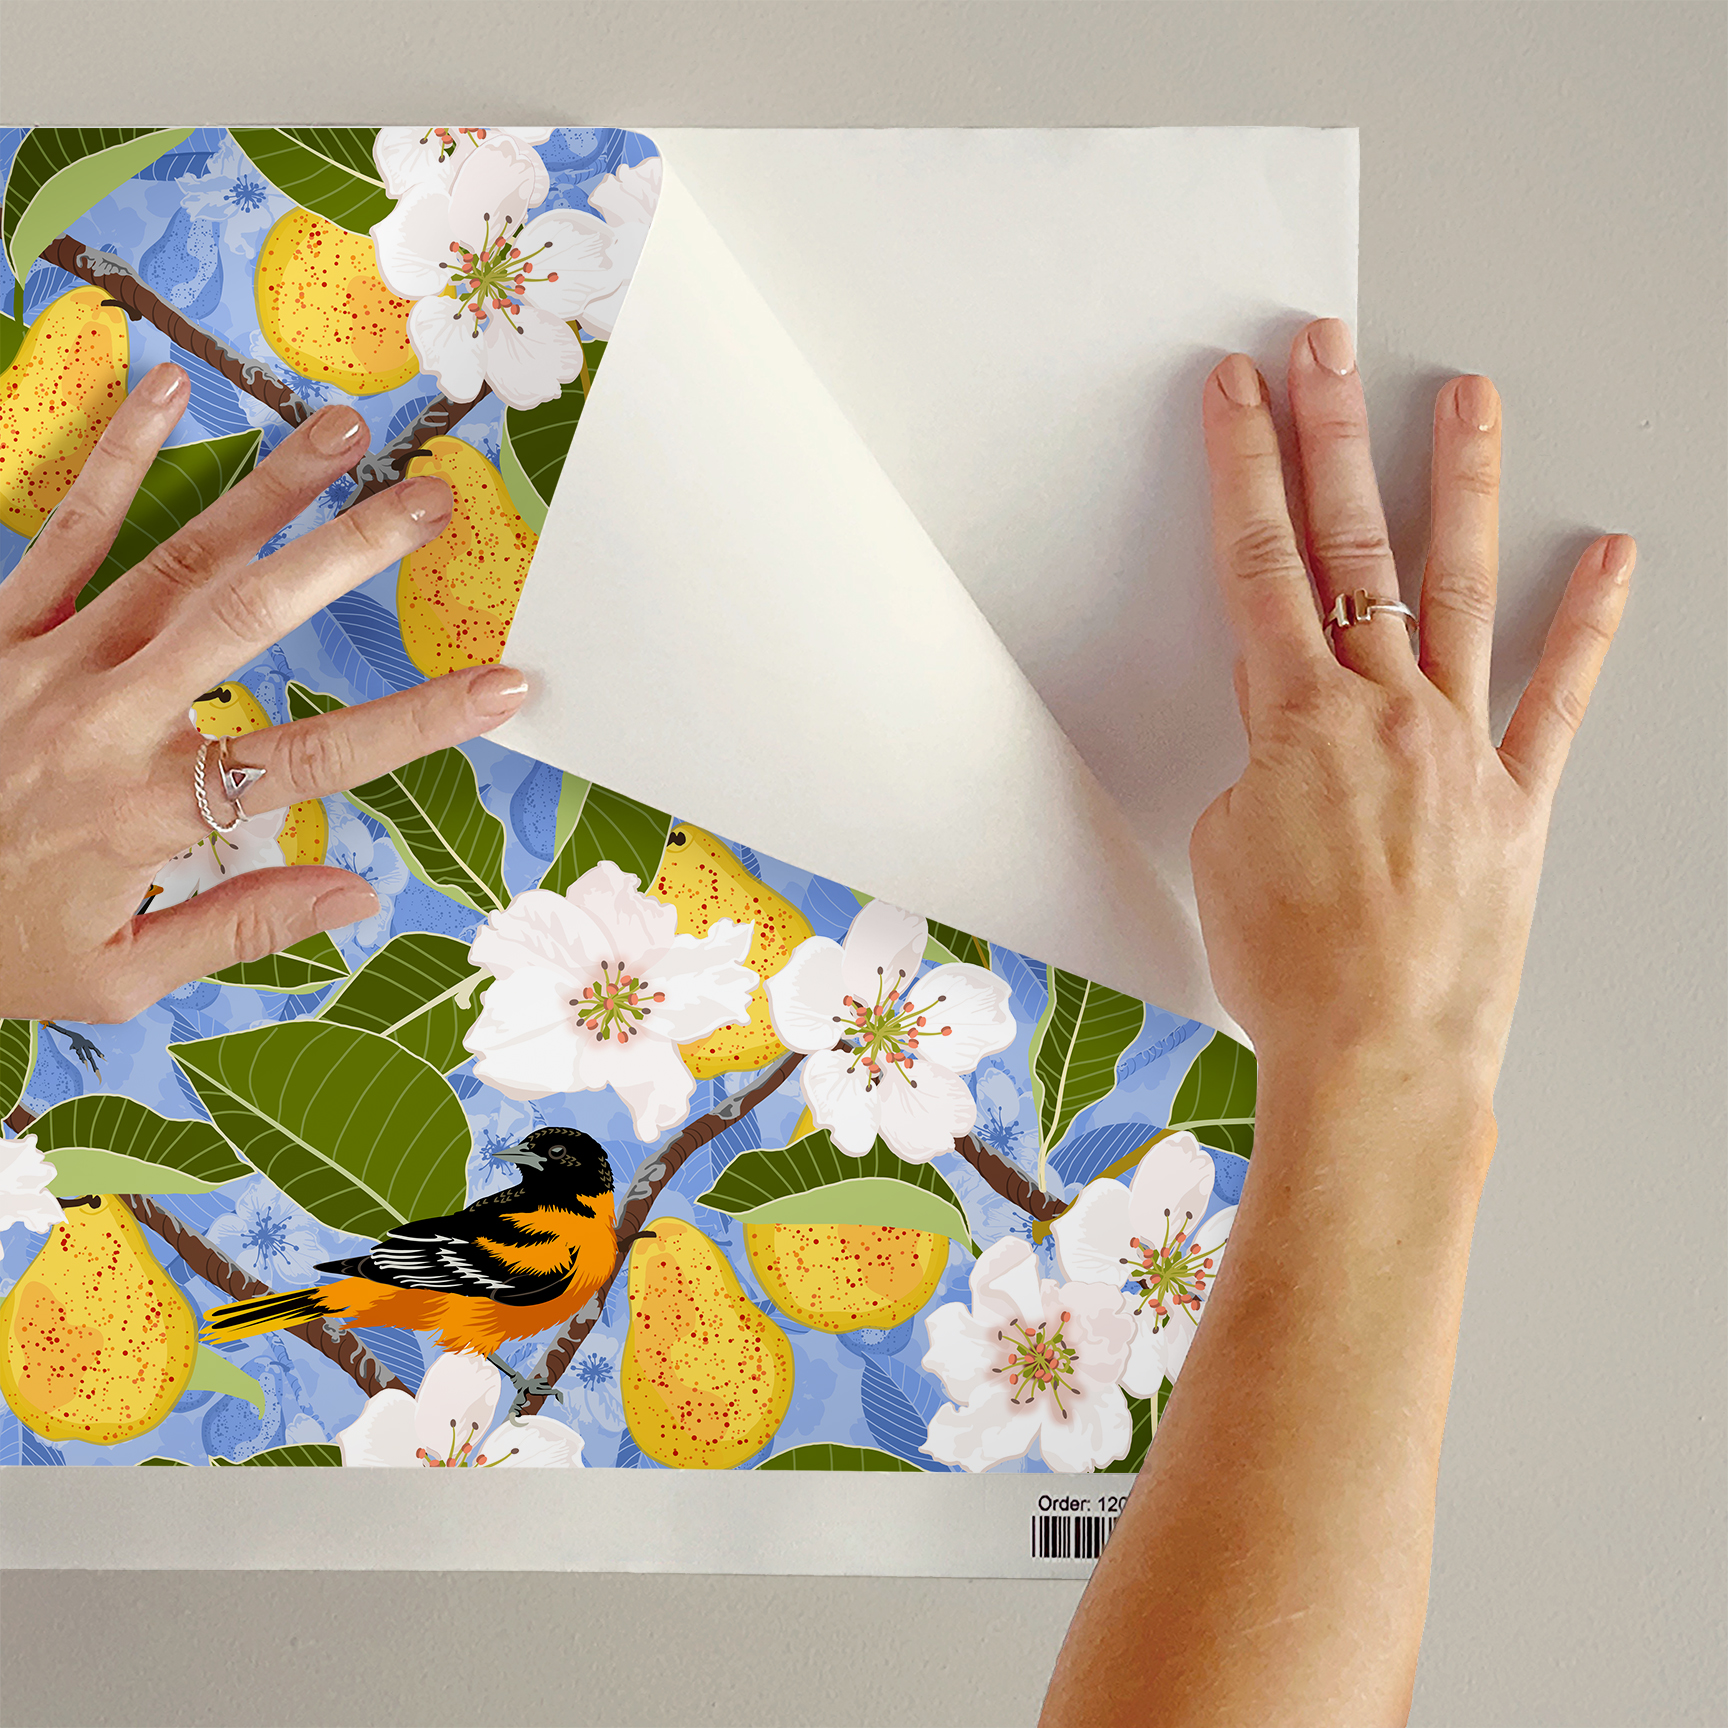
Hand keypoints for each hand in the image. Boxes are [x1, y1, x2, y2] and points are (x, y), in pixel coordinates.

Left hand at [0, 362, 528, 1022]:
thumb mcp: (116, 977)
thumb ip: (240, 926)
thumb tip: (358, 893)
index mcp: (149, 811)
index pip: (315, 760)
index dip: (421, 721)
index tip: (505, 685)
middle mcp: (106, 720)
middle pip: (250, 619)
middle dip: (351, 552)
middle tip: (431, 498)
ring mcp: (46, 660)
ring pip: (177, 557)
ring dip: (269, 490)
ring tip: (342, 431)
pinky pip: (64, 530)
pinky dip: (117, 457)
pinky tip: (168, 390)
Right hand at [1190, 320, 1632, 1101]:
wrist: (1379, 1054)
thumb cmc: (1289, 969)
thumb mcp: (1227, 848)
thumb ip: (1259, 764)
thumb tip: (1288, 731)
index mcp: (1294, 722)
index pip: (1258, 565)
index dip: (1243, 467)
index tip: (1237, 391)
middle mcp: (1383, 712)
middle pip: (1350, 549)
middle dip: (1328, 438)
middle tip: (1324, 350)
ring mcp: (1459, 745)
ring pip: (1456, 591)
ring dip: (1457, 486)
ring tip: (1466, 399)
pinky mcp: (1515, 796)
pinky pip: (1558, 697)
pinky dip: (1587, 624)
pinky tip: (1608, 556)